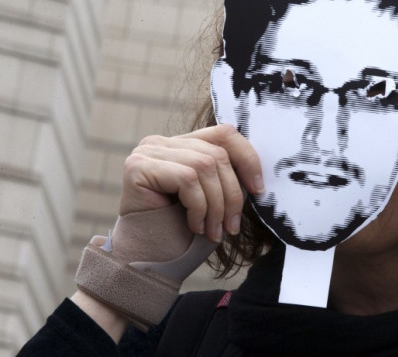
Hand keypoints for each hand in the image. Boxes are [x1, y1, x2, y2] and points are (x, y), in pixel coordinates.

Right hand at [121, 124, 263, 241]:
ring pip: (204, 166)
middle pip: (217, 154)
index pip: (224, 134)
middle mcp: (162, 143)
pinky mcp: (137, 167)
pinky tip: (194, 226)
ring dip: (216, 205)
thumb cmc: (182, 233)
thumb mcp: (215, 198)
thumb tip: (259, 171)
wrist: (147, 263)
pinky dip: (198, 206)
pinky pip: (187, 178)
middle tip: (232, 226)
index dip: (247, 159)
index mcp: (183, 145)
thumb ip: (228, 175)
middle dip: (232, 194)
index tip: (258, 190)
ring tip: (214, 231)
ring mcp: (147, 152)